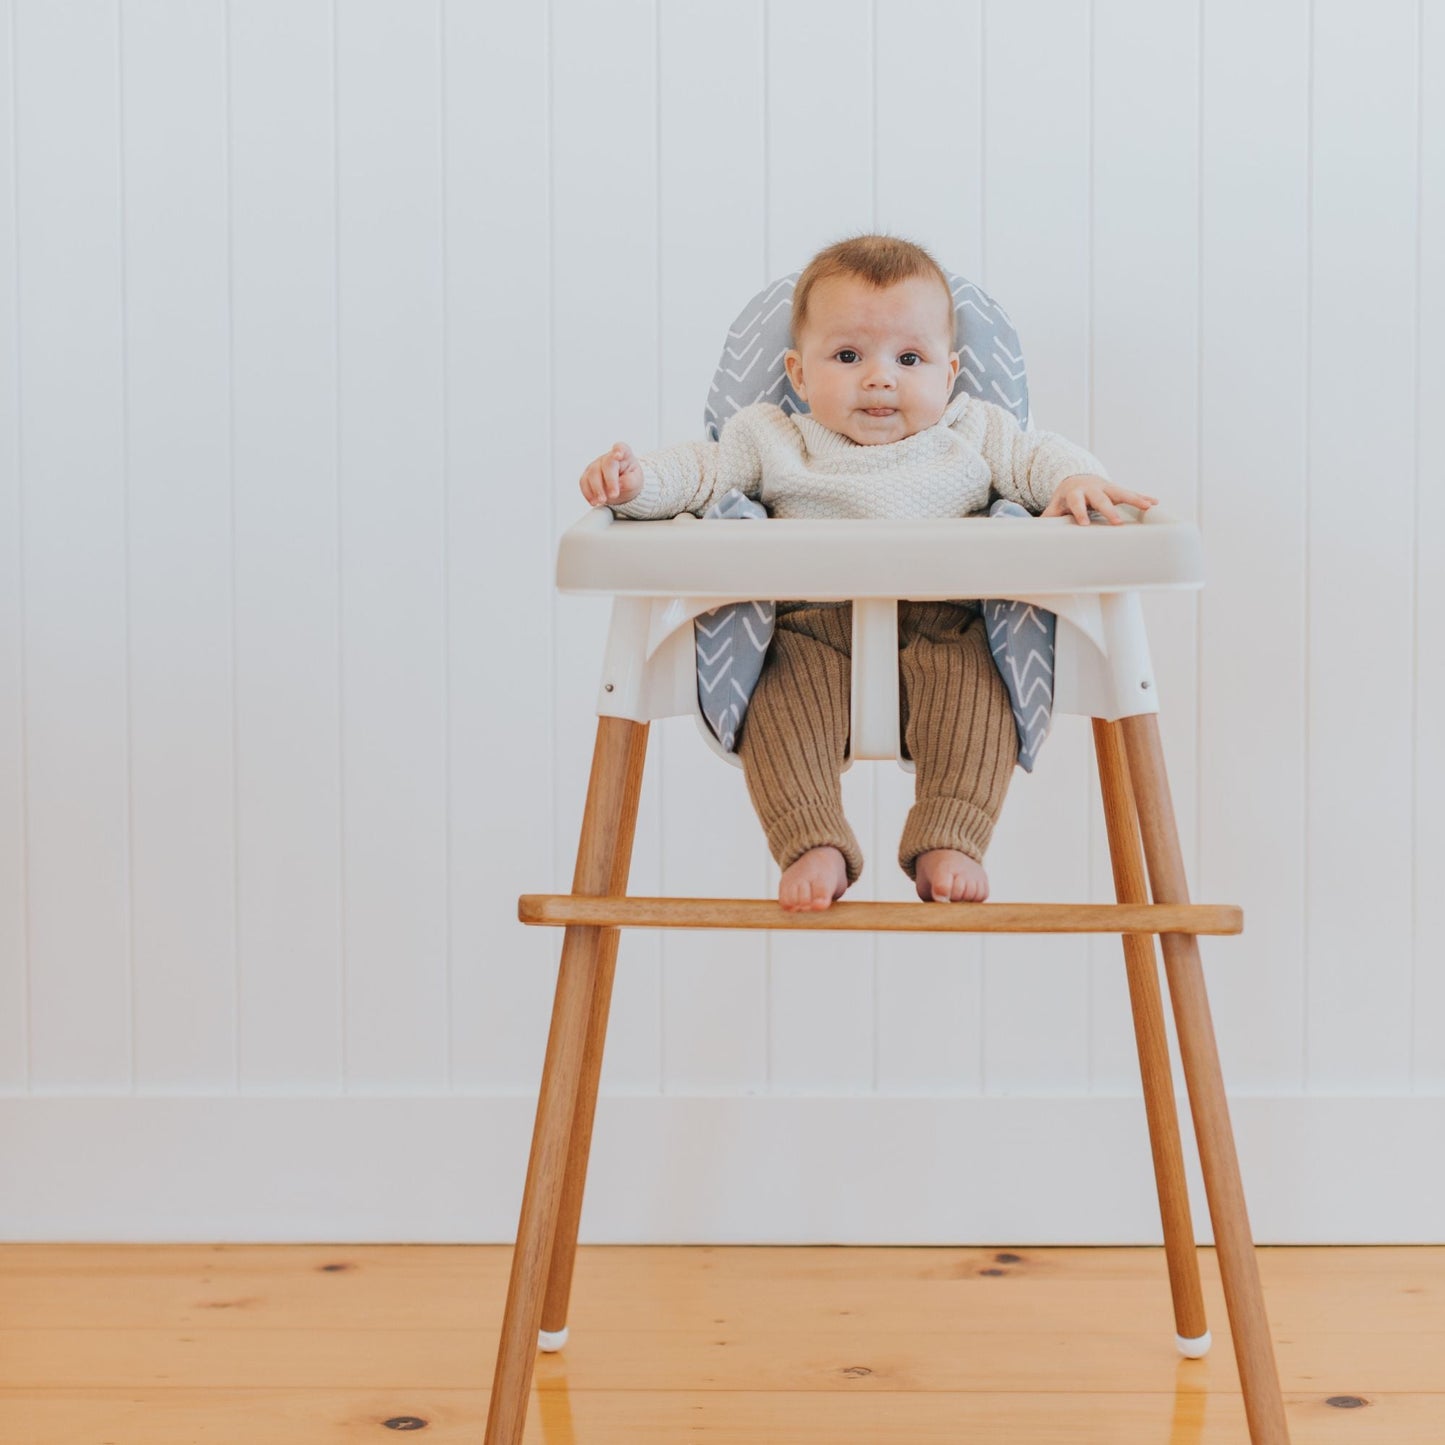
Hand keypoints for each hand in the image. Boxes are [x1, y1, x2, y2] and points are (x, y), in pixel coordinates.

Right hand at [579, 442, 643, 506]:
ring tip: (602, 501)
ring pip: (592, 474)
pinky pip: (584, 482)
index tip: (618, 455)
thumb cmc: (630, 480)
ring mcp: (596, 465)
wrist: (622, 488)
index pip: (621, 448)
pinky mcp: (588, 475)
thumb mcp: (636, 482)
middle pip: (606, 465)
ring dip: (596, 489)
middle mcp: (608, 457)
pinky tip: (594, 501)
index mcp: (624, 454)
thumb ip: (630, 481)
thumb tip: (619, 484)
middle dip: (609, 481)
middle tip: (614, 495)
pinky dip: (588, 493)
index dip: (618, 450)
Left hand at [1040, 474, 1158, 525]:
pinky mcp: (1116, 489)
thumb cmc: (1065, 498)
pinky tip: (1155, 503)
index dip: (1079, 512)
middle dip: (1109, 510)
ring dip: (1135, 499)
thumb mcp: (1055, 506)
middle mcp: (1092, 488)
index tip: (1084, 524)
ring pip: (1121, 492)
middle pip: (1101, 499)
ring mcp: (1106, 487)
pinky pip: (1131, 493)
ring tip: (1148, 506)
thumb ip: (1048, 519)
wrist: (1075, 477)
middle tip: (1118, 523)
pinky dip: (1143, 497)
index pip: (1076, 502)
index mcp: (1075, 493)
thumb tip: (1033, 534)